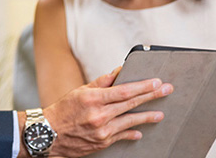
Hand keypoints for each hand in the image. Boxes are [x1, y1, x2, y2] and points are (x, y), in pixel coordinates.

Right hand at [42, 67, 172, 156]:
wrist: (49, 134)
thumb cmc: (64, 110)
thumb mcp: (80, 91)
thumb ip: (102, 82)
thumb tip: (119, 72)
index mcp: (93, 99)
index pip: (124, 90)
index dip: (142, 86)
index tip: (155, 82)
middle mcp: (99, 115)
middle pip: (131, 104)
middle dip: (151, 96)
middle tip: (166, 90)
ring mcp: (102, 131)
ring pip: (130, 122)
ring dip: (147, 117)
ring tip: (160, 114)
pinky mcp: (102, 143)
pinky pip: (121, 136)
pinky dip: (131, 133)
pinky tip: (140, 132)